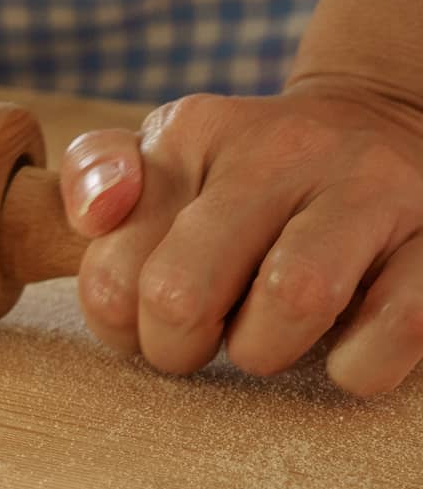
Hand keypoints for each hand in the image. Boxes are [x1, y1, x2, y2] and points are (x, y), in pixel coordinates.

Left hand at [59, 79, 422, 395]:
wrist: (387, 123)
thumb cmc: (245, 176)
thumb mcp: (161, 159)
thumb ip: (95, 177)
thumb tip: (97, 214)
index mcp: (193, 135)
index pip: (111, 269)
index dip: (119, 324)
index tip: (145, 317)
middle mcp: (281, 149)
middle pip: (182, 292)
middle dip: (177, 349)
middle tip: (201, 343)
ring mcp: (369, 189)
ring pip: (295, 298)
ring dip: (266, 352)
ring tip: (269, 340)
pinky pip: (400, 323)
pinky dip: (358, 365)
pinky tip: (342, 351)